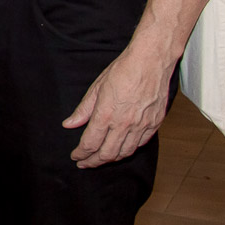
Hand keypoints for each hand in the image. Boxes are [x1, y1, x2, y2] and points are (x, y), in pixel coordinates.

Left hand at [62, 47, 173, 167]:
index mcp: (106, 114)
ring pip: (125, 152)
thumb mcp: (96, 87)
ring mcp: (141, 125)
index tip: (75, 156)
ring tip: (101, 158)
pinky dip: (129, 150)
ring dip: (111, 158)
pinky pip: (140, 144)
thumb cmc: (123, 70)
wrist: (151, 62)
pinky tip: (122, 149)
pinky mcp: (154, 123)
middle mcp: (124, 124)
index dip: (81, 153)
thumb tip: (69, 124)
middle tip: (85, 163)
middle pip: (107, 153)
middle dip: (93, 161)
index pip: (90, 143)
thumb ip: (83, 110)